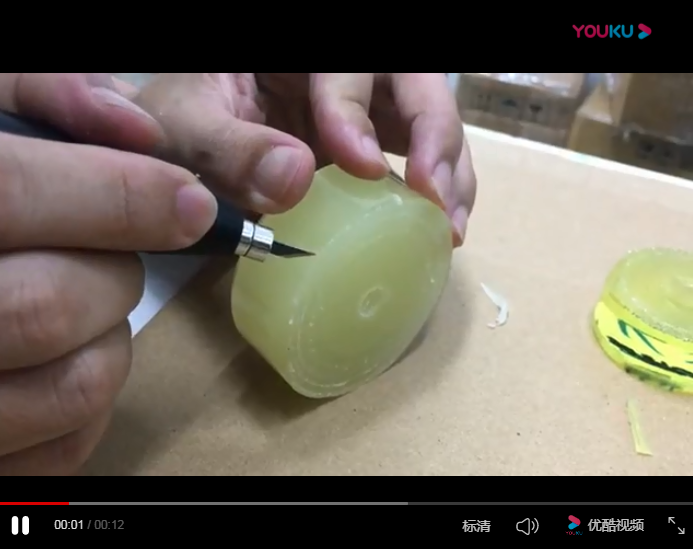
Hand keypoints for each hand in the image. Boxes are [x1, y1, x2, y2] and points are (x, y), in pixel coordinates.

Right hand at [0, 73, 216, 474]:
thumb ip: (43, 99)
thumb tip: (137, 129)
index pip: (11, 193)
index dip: (121, 196)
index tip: (191, 203)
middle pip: (55, 303)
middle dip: (114, 272)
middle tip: (102, 256)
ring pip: (78, 384)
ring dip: (109, 336)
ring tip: (75, 305)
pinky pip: (72, 442)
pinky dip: (93, 398)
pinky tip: (61, 358)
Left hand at [133, 73, 475, 245]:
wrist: (178, 145)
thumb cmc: (175, 125)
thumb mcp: (184, 126)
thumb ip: (227, 147)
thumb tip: (293, 181)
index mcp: (298, 54)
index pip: (346, 64)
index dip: (358, 110)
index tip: (363, 167)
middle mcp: (340, 72)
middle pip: (413, 81)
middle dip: (434, 135)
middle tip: (434, 195)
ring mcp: (362, 107)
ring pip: (427, 120)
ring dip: (450, 170)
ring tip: (450, 227)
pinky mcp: (370, 144)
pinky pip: (417, 158)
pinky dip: (435, 193)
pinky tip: (438, 229)